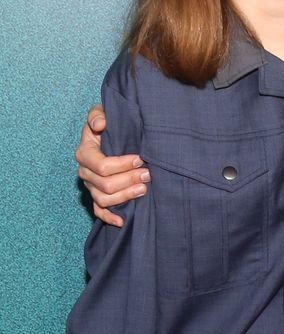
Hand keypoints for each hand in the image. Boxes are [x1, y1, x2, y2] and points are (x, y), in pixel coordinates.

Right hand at [76, 105, 149, 226]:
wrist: (114, 134)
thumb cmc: (110, 123)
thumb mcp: (103, 112)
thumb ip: (98, 114)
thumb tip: (100, 124)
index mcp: (85, 152)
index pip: (101, 165)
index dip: (121, 165)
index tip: (139, 159)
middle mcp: (85, 171)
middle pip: (104, 185)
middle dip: (128, 180)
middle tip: (148, 174)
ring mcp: (91, 186)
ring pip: (103, 199)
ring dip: (125, 196)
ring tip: (144, 189)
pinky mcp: (98, 196)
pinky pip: (99, 212)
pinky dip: (110, 218)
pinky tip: (123, 221)